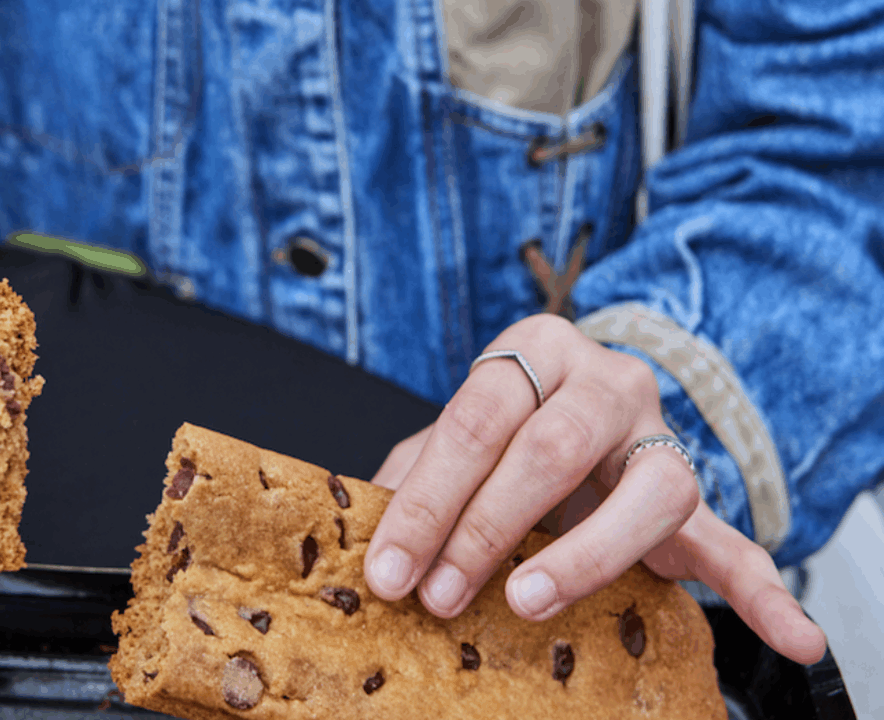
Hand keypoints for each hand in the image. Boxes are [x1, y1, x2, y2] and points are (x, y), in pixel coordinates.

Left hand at [364, 313, 826, 665]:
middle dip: (484, 528)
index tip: (389, 569)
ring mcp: (659, 436)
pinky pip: (737, 542)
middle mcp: (605, 381)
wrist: (569, 419)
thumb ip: (413, 477)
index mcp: (534, 352)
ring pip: (648, 488)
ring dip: (585, 555)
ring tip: (529, 601)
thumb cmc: (498, 436)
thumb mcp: (448, 444)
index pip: (475, 419)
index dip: (427, 499)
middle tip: (439, 594)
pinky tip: (791, 637)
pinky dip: (765, 595)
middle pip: (549, 447)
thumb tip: (368, 541)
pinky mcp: (695, 498)